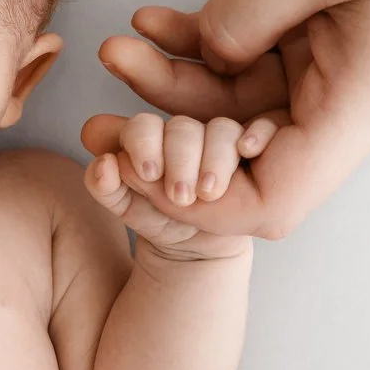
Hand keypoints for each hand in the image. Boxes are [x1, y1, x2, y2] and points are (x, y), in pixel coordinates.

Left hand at [84, 0, 369, 238]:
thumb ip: (241, 18)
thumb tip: (200, 58)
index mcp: (360, 106)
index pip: (274, 199)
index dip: (199, 203)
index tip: (135, 171)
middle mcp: (345, 102)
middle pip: (241, 152)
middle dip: (165, 137)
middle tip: (97, 116)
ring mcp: (331, 71)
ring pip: (235, 102)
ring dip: (171, 79)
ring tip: (115, 46)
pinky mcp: (318, 37)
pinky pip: (246, 56)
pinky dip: (199, 42)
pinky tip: (151, 20)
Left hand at [85, 112, 270, 261]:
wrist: (197, 244)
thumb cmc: (158, 218)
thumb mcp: (127, 208)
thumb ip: (106, 187)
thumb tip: (103, 165)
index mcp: (150, 137)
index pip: (144, 126)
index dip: (143, 144)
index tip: (148, 174)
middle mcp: (185, 133)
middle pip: (183, 129)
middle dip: (180, 160)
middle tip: (179, 196)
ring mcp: (221, 139)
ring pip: (221, 130)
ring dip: (216, 157)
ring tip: (210, 192)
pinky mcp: (255, 146)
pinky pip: (266, 126)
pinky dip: (259, 133)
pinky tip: (250, 150)